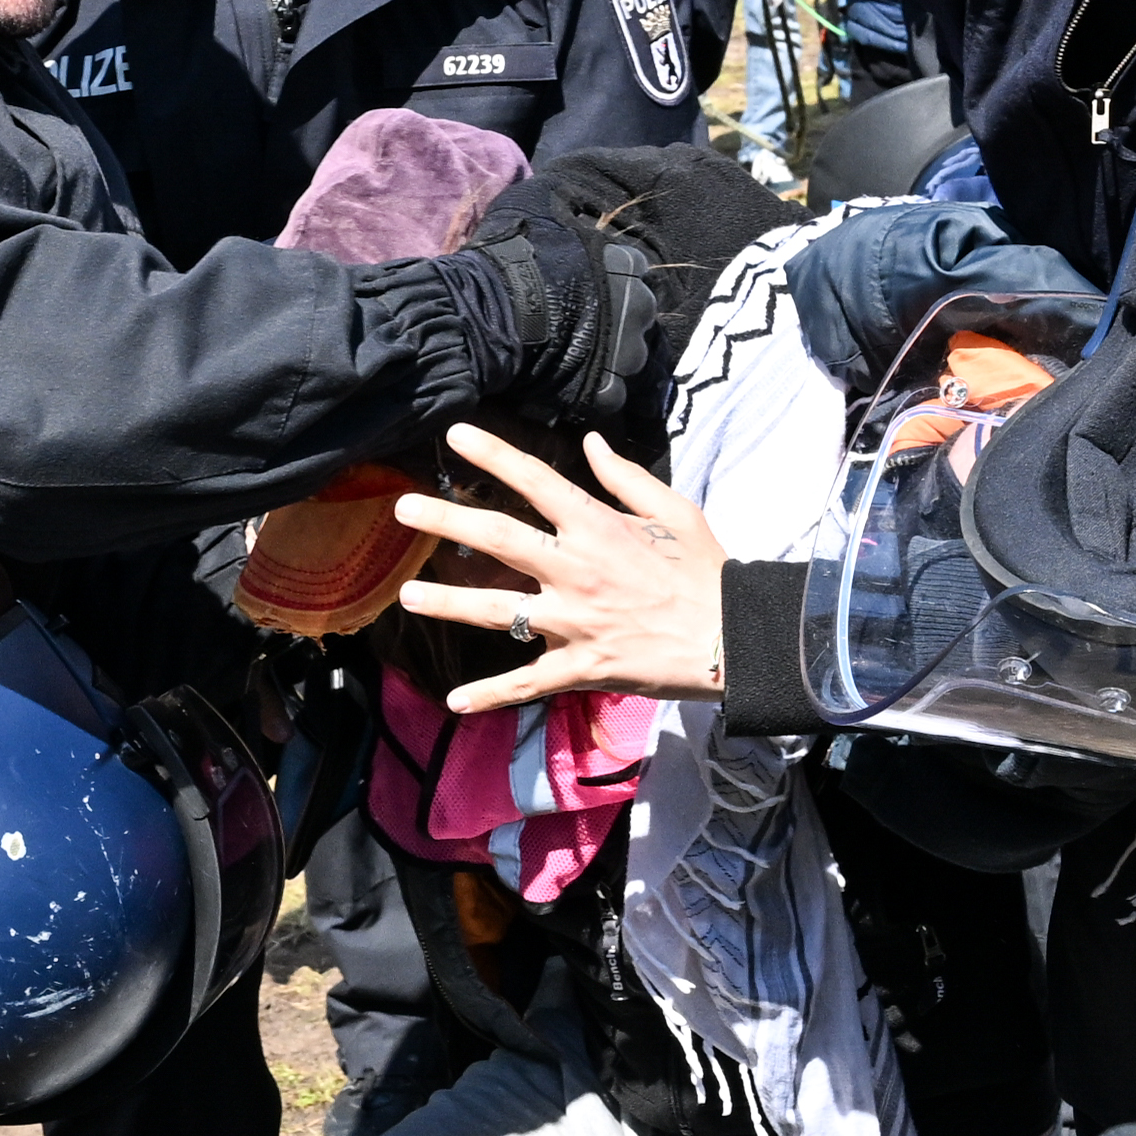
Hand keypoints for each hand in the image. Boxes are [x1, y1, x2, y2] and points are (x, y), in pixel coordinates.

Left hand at [395, 423, 729, 710]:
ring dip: (449, 603)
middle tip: (403, 508)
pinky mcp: (581, 664)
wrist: (732, 637)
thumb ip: (625, 477)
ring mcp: (575, 620)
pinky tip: (454, 701)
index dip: (493, 454)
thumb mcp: (675, 510)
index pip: (536, 481)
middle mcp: (577, 569)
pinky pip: (528, 681)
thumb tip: (590, 442)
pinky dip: (491, 693)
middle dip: (448, 519)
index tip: (454, 435)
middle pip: (500, 538)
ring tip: (406, 596)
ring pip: (499, 610)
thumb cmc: (707, 571)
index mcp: (598, 527)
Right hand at [458, 184, 658, 426]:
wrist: (488, 314)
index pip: (635, 272)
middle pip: (638, 319)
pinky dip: (591, 393)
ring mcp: (625, 351)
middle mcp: (636, 306)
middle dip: (618, 325)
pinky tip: (567, 385)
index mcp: (625, 265)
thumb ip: (565, 214)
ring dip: (608, 361)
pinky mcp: (604, 388)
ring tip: (572, 360)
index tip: (590, 292)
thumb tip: (566, 204)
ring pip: (629, 360)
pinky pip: (610, 395)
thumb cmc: (510, 262)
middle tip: (581, 329)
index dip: (613, 284)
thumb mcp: (539, 214)